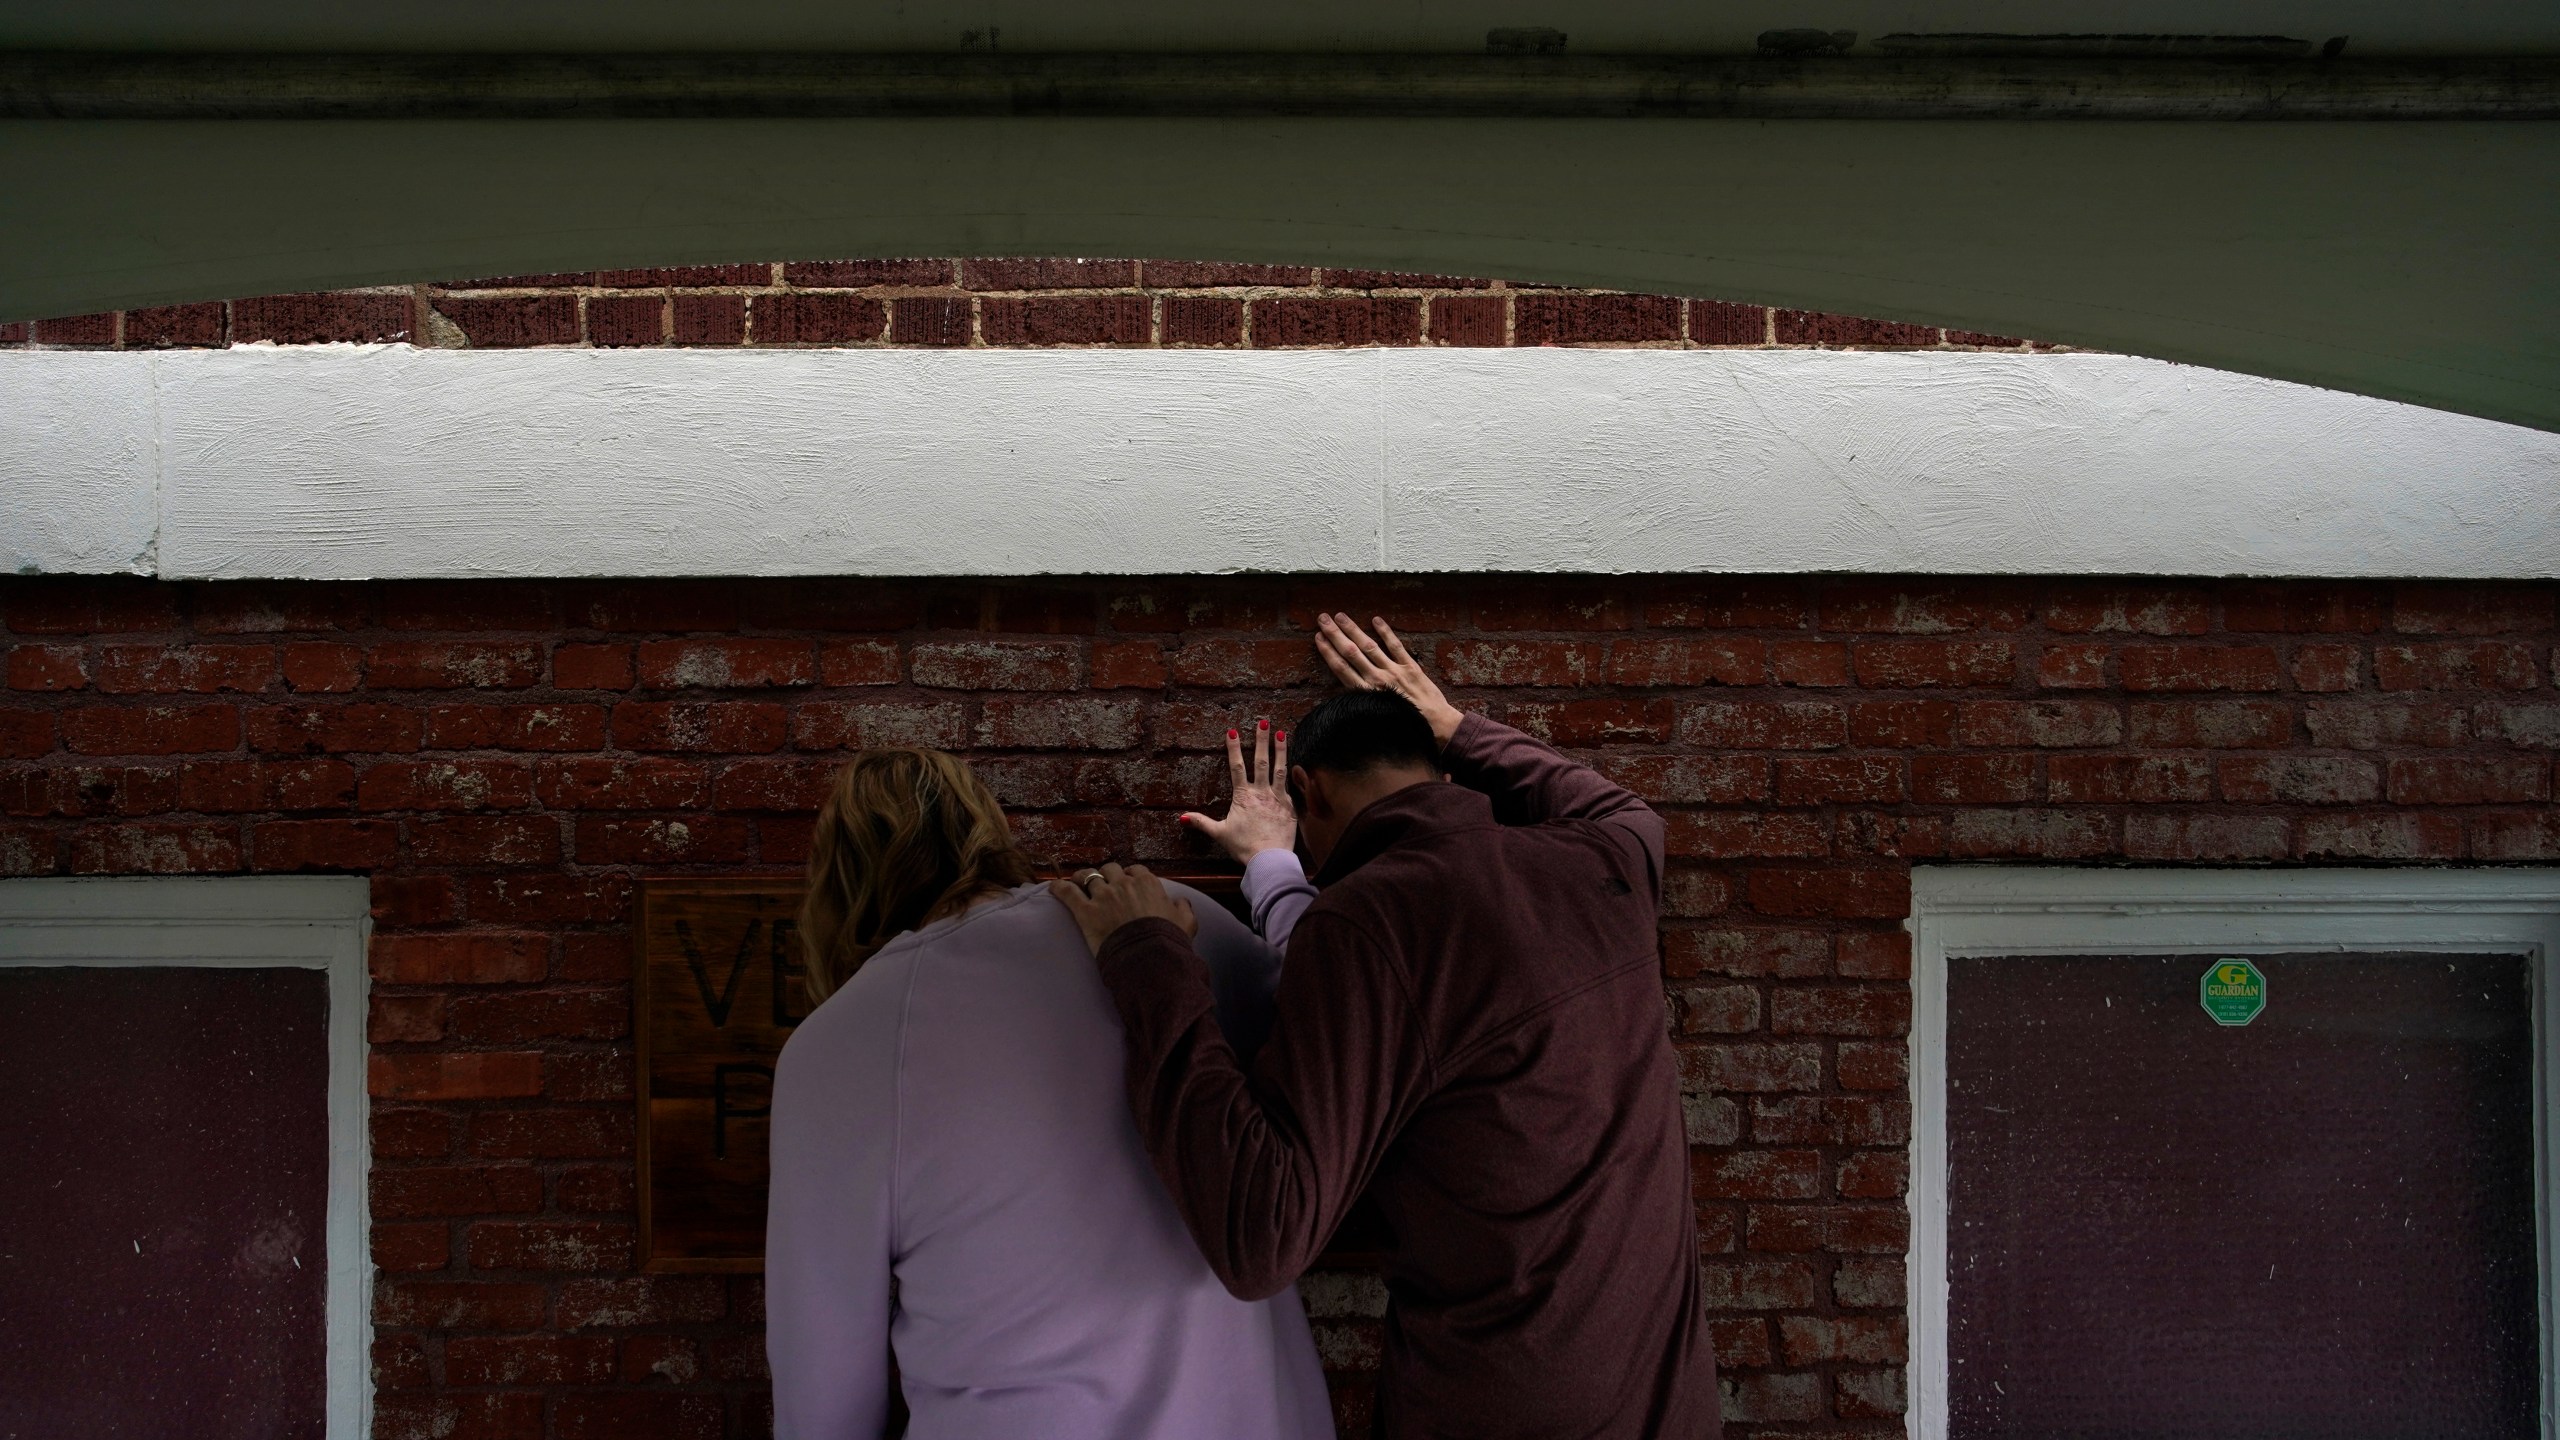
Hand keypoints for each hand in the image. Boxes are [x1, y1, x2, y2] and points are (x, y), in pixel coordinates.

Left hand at [1048, 863, 1197, 955]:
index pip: (1135, 870)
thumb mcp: (1187, 922)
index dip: (1129, 876)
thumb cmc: (1168, 940)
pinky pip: (1067, 893)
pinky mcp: (1085, 911)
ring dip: (1082, 878)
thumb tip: (1181, 901)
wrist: (1149, 957)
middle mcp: (1123, 884)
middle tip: (1103, 884)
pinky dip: (1059, 888)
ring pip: (1087, 876)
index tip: (1126, 883)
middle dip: (1106, 875)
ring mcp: (1102, 896)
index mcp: (1147, 883)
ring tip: (1077, 882)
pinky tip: (1053, 887)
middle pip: (1110, 869)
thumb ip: (1184, 908)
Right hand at [1180, 720, 1296, 863]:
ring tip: (1282, 733)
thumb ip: (1202, 822)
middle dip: (1261, 740)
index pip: (1236, 767)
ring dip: (1280, 749)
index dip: (1234, 748)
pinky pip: (1290, 786)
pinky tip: (1294, 763)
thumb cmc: (1244, 847)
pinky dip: (1292, 773)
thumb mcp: (1220, 834)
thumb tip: (1182, 818)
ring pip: (1279, 768)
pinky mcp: (1289, 806)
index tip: (1232, 731)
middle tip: (1263, 722)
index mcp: (1243, 796)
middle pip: (1260, 761)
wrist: (1269, 858)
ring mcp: (1277, 797)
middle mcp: (1260, 792)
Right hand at [1315, 612, 1463, 749]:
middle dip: (1335, 634)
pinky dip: (1385, 632)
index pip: (1341, 668)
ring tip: (1340, 616)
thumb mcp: (1377, 720)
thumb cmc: (1405, 728)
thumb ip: (1362, 703)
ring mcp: (1394, 672)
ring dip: (1353, 629)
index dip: (1328, 651)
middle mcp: (1378, 681)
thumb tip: (1344, 694)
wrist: (1436, 727)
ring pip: (1369, 646)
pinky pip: (1396, 646)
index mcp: (1367, 695)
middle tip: (1323, 618)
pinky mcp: (1411, 668)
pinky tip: (1376, 620)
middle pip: (1351, 653)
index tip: (1318, 638)